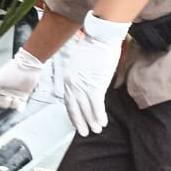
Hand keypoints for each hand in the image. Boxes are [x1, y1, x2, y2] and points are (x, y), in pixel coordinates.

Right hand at [0, 49, 44, 121]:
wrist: (28, 66)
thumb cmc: (12, 70)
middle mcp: (5, 92)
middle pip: (2, 105)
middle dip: (4, 103)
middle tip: (8, 97)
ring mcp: (14, 94)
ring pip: (11, 106)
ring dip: (13, 104)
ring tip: (16, 98)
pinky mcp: (23, 96)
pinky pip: (20, 105)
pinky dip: (20, 107)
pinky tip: (20, 107)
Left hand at [61, 11, 129, 136]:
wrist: (100, 37)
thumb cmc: (93, 47)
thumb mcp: (81, 63)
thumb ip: (81, 75)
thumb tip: (87, 82)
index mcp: (69, 77)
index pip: (68, 99)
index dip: (73, 112)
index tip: (76, 121)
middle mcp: (73, 83)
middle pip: (74, 107)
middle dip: (79, 121)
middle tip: (83, 132)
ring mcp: (84, 84)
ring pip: (86, 108)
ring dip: (91, 121)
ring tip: (96, 130)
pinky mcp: (96, 84)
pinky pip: (96, 104)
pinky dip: (98, 115)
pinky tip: (102, 122)